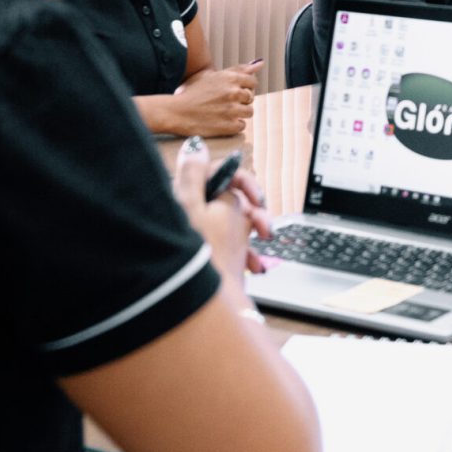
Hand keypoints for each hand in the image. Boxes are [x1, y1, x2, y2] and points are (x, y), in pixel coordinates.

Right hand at [169, 65, 257, 135]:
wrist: (175, 112)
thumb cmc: (192, 93)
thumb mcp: (212, 76)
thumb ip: (237, 69)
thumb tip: (259, 63)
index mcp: (230, 78)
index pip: (252, 82)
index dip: (244, 87)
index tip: (234, 91)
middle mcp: (233, 93)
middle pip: (250, 97)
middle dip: (240, 100)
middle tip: (223, 103)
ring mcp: (231, 110)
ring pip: (249, 112)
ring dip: (238, 113)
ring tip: (223, 113)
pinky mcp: (228, 126)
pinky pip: (242, 125)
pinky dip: (233, 125)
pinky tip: (221, 122)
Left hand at [171, 136, 257, 279]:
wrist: (209, 305)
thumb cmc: (211, 257)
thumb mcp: (212, 209)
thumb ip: (203, 173)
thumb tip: (195, 146)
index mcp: (188, 198)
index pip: (220, 172)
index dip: (245, 182)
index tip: (258, 200)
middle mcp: (192, 214)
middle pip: (231, 198)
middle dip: (253, 211)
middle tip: (264, 226)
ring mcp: (201, 235)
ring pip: (235, 221)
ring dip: (254, 231)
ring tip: (263, 245)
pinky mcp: (208, 255)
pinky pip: (232, 244)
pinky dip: (246, 252)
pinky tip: (253, 264)